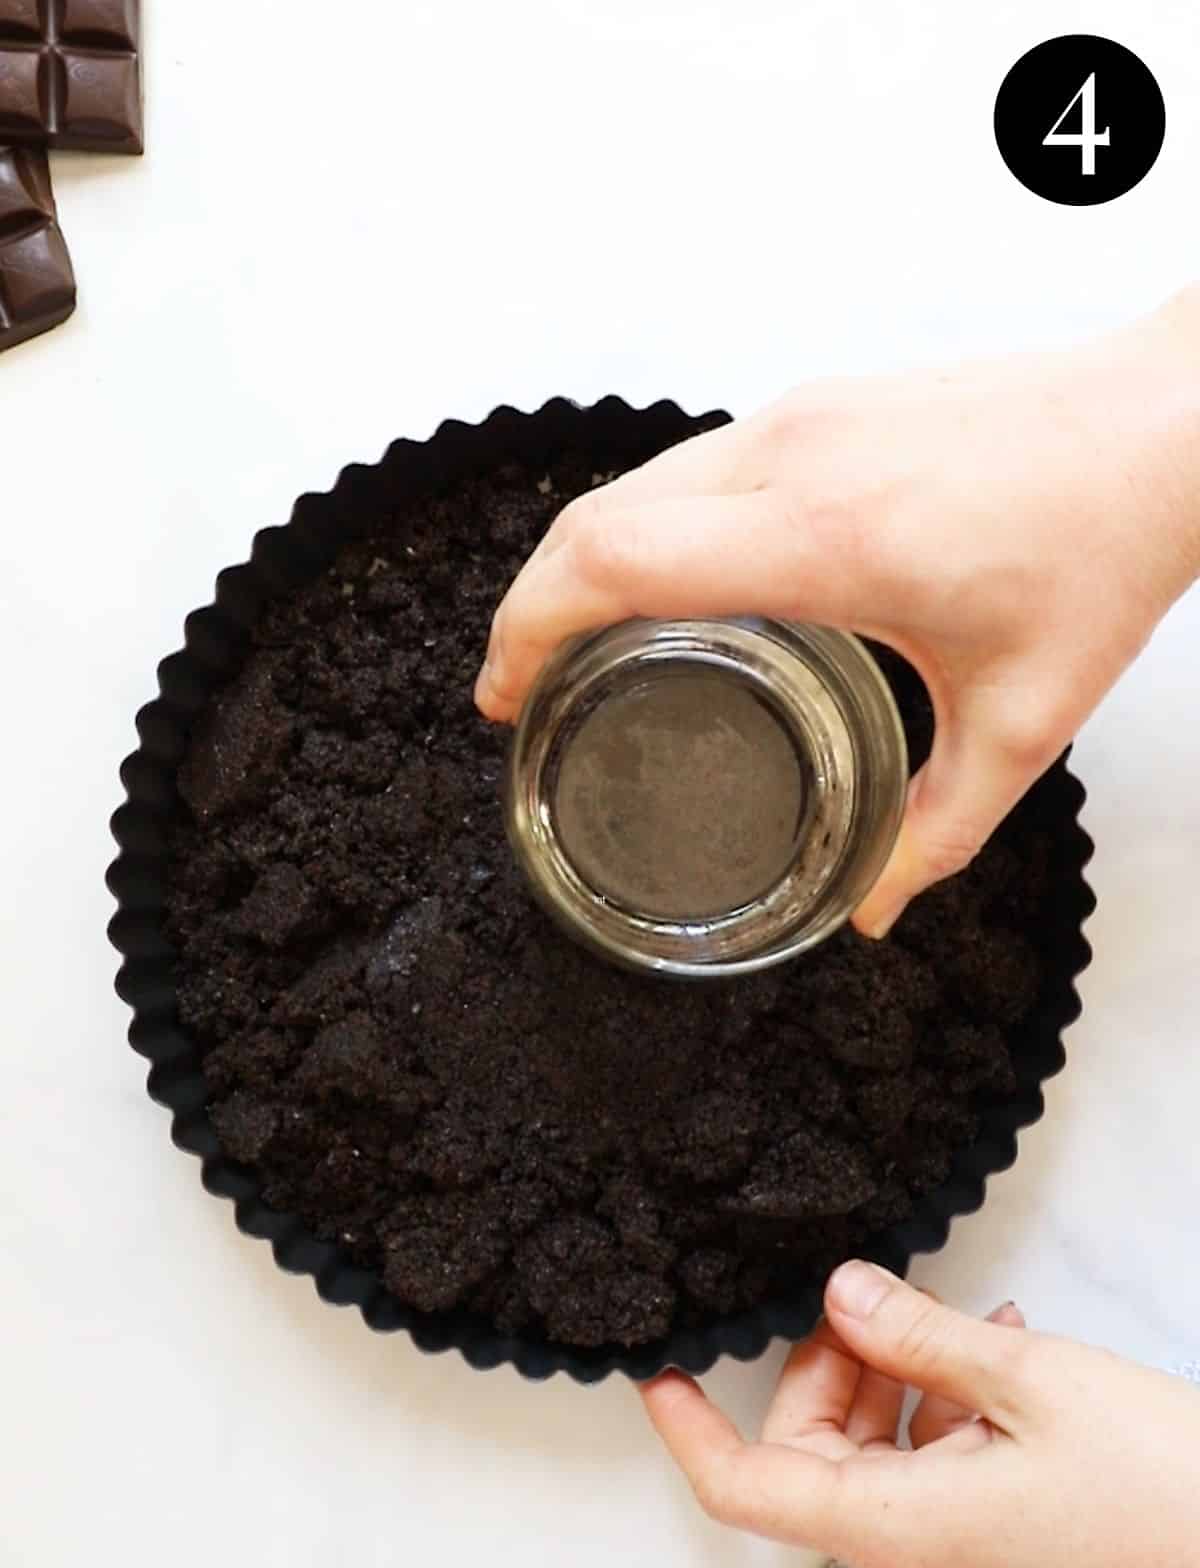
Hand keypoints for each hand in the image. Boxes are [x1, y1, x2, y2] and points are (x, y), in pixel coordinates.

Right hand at [476, 287, 1199, 933]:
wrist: (1165, 421)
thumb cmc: (1100, 545)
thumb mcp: (1024, 722)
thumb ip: (937, 833)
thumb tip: (871, 911)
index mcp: (824, 540)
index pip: (612, 560)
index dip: (527, 626)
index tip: (501, 693)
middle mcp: (791, 460)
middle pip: (593, 518)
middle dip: (528, 602)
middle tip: (517, 687)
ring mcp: (800, 418)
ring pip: (633, 482)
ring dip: (580, 559)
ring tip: (572, 643)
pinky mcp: (818, 404)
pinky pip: (687, 463)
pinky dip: (639, 525)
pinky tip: (660, 586)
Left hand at [642, 1263, 1199, 1567]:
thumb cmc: (1157, 1485)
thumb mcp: (1026, 1380)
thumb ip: (916, 1334)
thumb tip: (840, 1294)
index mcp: (894, 1533)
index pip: (744, 1486)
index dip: (688, 1427)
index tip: (658, 1372)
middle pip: (812, 1462)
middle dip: (830, 1371)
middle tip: (872, 1302)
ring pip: (873, 1469)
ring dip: (897, 1388)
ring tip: (964, 1326)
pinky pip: (929, 1489)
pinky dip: (942, 1422)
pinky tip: (997, 1363)